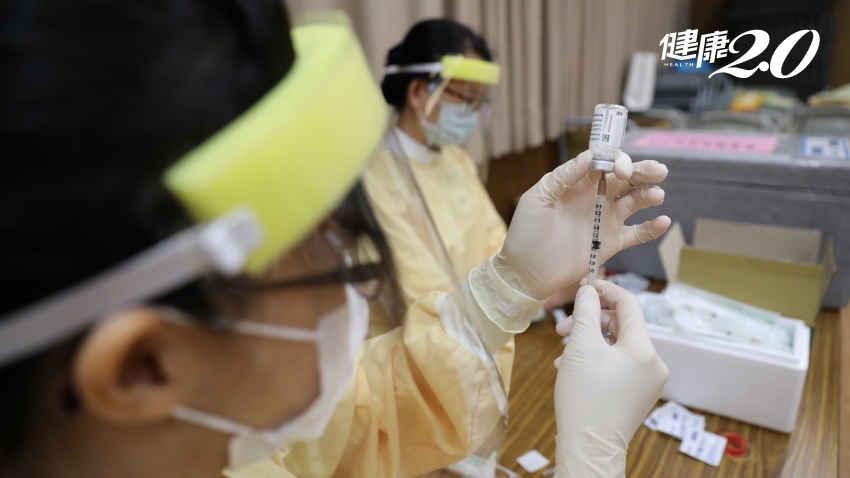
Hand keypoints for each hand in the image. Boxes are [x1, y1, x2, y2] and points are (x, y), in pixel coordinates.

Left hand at [493, 150, 669, 299]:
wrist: (525, 272)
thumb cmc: (526, 232)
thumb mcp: (538, 198)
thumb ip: (563, 176)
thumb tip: (589, 157)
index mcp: (579, 183)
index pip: (605, 164)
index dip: (617, 161)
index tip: (620, 168)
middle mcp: (596, 197)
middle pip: (626, 179)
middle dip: (644, 172)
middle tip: (658, 171)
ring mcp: (606, 219)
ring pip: (636, 201)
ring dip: (649, 195)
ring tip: (656, 195)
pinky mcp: (612, 243)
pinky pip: (638, 234)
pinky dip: (652, 228)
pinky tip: (663, 221)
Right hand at [553, 281, 667, 476]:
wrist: (589, 448)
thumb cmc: (584, 398)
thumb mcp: (580, 347)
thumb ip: (585, 312)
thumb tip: (588, 290)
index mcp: (645, 350)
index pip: (629, 304)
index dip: (605, 290)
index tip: (584, 286)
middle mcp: (653, 364)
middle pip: (621, 326)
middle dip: (590, 322)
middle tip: (561, 328)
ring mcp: (647, 382)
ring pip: (617, 347)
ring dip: (589, 342)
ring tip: (562, 353)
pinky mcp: (637, 395)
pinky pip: (618, 365)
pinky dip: (596, 360)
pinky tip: (572, 368)